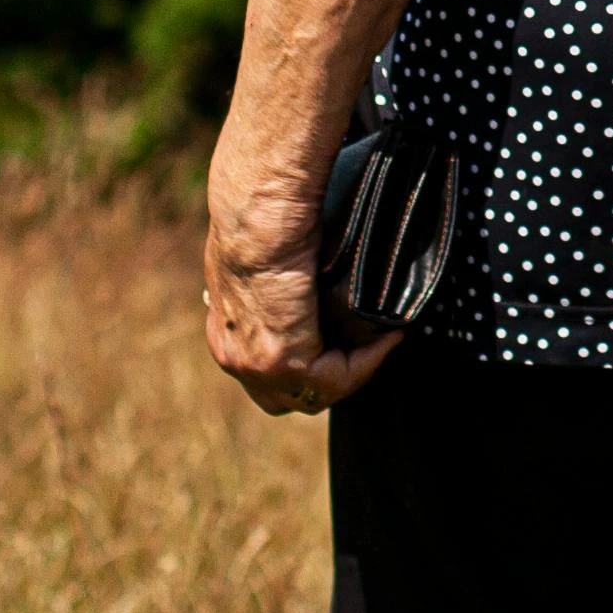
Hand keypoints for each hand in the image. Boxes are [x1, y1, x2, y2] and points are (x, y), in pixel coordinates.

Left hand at [203, 212, 399, 418]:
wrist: (261, 215)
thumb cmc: (267, 222)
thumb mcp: (269, 265)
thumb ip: (283, 293)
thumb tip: (316, 295)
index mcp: (226, 335)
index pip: (269, 376)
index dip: (313, 363)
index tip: (349, 340)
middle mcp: (233, 357)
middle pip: (290, 397)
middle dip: (333, 377)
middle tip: (368, 347)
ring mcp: (253, 365)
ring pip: (315, 394)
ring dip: (355, 369)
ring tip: (384, 340)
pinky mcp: (281, 361)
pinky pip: (335, 379)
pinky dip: (367, 361)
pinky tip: (386, 336)